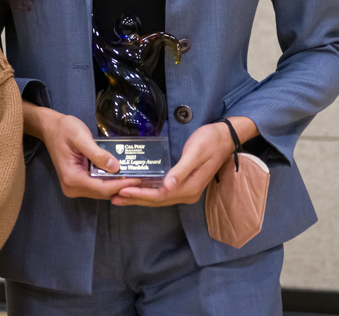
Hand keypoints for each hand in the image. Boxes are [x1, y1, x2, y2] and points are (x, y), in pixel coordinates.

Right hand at [29, 105, 139, 199]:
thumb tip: (117, 168)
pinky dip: (109, 181)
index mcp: (72, 178)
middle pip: (103, 192)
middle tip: (142, 178)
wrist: (49, 126)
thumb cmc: (64, 129)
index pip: (102, 188)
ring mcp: (74, 187)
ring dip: (117, 184)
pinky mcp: (77, 183)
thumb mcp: (81, 137)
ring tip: (135, 176)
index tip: (139, 179)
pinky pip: (97, 186)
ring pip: (101, 191)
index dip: (122, 185)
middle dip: (122, 186)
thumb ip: (98, 153)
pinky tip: (121, 174)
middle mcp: (72, 188)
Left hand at [112, 122, 235, 206]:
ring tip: (120, 196)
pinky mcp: (184, 183)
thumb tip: (168, 187)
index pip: (160, 196)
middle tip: (113, 198)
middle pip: (157, 200)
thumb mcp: (194, 154)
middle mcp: (187, 193)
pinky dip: (148, 191)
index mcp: (189, 188)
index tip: (122, 192)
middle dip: (135, 199)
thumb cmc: (209, 141)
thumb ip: (181, 171)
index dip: (140, 195)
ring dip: (140, 197)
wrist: (224, 137)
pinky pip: (163, 191)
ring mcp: (186, 189)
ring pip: (159, 197)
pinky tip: (137, 188)